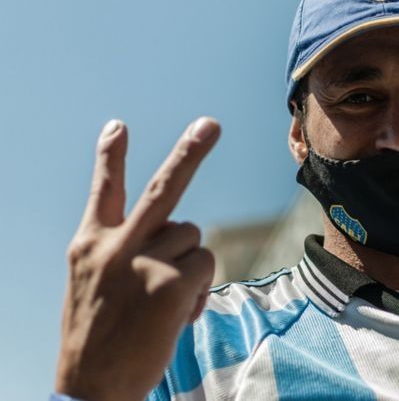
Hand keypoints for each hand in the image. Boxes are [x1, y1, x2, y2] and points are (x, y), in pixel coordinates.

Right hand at [55, 117, 220, 400]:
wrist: (90, 387)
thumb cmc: (98, 335)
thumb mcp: (92, 283)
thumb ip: (123, 251)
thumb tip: (176, 232)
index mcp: (88, 245)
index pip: (101, 191)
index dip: (111, 156)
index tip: (119, 126)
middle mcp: (114, 246)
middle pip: (163, 189)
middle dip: (190, 153)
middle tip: (210, 124)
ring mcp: (144, 261)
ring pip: (193, 236)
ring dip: (188, 263)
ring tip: (163, 298)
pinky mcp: (171, 283)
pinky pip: (205, 265)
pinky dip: (199, 287)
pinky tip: (177, 312)